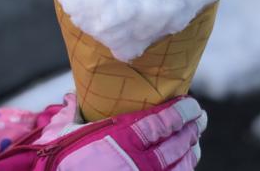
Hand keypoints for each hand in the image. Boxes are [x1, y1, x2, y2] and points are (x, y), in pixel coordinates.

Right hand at [39, 94, 206, 169]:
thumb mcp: (61, 132)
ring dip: (192, 150)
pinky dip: (182, 170)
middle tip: (200, 118)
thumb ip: (73, 113)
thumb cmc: (59, 159)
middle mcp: (137, 160)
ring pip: (181, 165)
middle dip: (192, 128)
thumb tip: (72, 97)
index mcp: (121, 137)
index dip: (182, 111)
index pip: (163, 121)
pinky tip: (185, 163)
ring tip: (195, 140)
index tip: (192, 103)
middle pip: (177, 142)